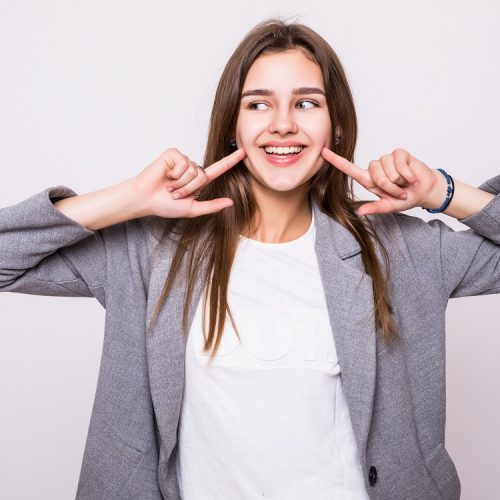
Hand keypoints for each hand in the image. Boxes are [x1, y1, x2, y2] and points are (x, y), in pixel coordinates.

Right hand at [132, 147, 245, 217]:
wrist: (145, 199)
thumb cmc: (165, 205)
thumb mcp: (191, 209)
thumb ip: (211, 206)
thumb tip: (231, 202)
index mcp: (198, 180)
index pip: (219, 169)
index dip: (232, 161)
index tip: (244, 152)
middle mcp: (192, 168)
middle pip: (203, 176)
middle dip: (189, 188)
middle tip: (175, 193)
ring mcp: (182, 160)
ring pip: (193, 170)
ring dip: (180, 183)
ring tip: (169, 186)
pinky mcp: (173, 154)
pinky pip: (183, 164)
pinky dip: (174, 174)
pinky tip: (165, 176)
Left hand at [321, 147, 446, 215]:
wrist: (425, 190)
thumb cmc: (405, 198)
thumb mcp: (389, 207)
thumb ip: (375, 208)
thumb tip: (359, 212)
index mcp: (369, 180)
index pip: (349, 169)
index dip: (336, 161)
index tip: (323, 152)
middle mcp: (376, 168)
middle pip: (375, 174)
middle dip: (389, 186)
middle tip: (399, 192)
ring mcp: (387, 159)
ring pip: (388, 169)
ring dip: (399, 181)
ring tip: (405, 184)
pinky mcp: (399, 154)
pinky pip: (399, 163)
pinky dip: (407, 174)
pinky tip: (412, 178)